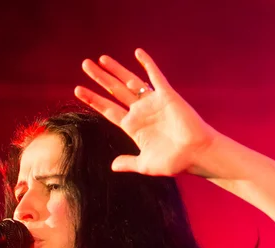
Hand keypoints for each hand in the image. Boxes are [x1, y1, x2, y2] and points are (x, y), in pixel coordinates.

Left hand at [74, 48, 216, 176]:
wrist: (196, 154)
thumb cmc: (173, 162)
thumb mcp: (145, 164)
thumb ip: (128, 163)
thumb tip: (112, 166)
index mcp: (133, 127)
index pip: (108, 110)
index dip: (93, 100)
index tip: (78, 90)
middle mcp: (140, 112)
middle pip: (115, 91)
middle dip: (100, 78)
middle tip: (85, 65)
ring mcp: (152, 103)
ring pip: (130, 81)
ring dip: (116, 69)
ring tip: (101, 58)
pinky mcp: (167, 96)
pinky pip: (155, 77)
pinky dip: (147, 64)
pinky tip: (137, 53)